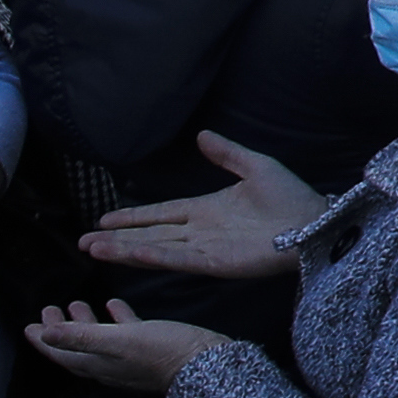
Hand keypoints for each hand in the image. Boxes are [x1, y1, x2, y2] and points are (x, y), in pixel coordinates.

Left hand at [25, 303, 236, 392]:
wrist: (204, 362)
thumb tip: (46, 334)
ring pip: (97, 340)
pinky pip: (122, 333)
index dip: (43, 340)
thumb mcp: (120, 340)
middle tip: (49, 312)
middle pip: (76, 347)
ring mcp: (128, 357)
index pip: (61, 353)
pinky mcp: (147, 348)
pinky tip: (117, 307)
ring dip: (84, 323)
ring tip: (77, 305)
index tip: (29, 326)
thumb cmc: (164, 352)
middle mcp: (109, 363)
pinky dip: (115, 319)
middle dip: (59, 330)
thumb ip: (82, 336)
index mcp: (98, 362)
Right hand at [82, 133, 319, 277]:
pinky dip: (154, 256)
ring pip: (156, 248)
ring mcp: (205, 248)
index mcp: (207, 209)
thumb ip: (226, 153)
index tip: (104, 218)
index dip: (133, 216)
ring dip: (125, 248)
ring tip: (94, 248)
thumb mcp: (255, 166)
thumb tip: (201, 135)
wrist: (313, 221)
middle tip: (84, 241)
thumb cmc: (290, 197)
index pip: (161, 213)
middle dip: (116, 238)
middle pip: (150, 234)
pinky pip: (178, 258)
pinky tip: (131, 253)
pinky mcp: (214, 262)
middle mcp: (200, 231)